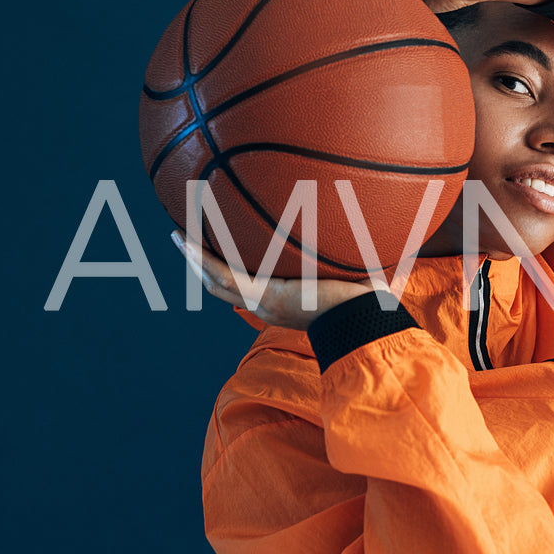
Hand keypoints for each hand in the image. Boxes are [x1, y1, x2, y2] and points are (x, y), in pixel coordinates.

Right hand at [172, 230, 376, 330]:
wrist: (369, 316)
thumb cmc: (369, 302)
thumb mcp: (351, 277)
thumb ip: (350, 260)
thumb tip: (377, 238)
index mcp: (283, 304)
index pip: (248, 290)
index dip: (231, 275)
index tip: (219, 256)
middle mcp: (267, 306)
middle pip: (224, 287)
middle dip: (204, 267)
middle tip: (188, 244)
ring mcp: (262, 302)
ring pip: (217, 280)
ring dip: (195, 259)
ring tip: (177, 236)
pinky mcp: (264, 296)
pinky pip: (224, 275)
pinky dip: (201, 258)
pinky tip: (184, 240)